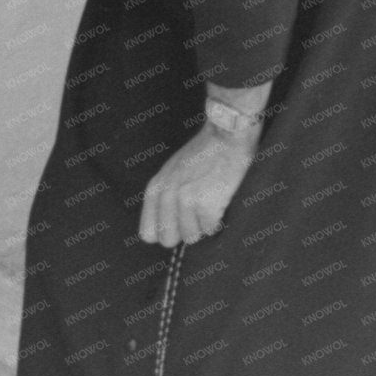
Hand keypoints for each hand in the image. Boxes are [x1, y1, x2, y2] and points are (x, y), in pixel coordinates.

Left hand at [138, 124, 257, 246]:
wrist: (226, 135)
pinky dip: (218, 221)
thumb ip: (164, 196)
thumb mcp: (172, 171)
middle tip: (196, 216)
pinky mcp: (206, 204)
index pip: (148, 233)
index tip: (178, 225)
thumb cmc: (204, 152)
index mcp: (155, 188)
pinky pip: (210, 229)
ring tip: (210, 203)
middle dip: (184, 233)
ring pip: (191, 237)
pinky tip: (220, 201)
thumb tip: (165, 229)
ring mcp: (186, 200)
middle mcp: (166, 195)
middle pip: (167, 240)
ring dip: (203, 226)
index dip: (165, 233)